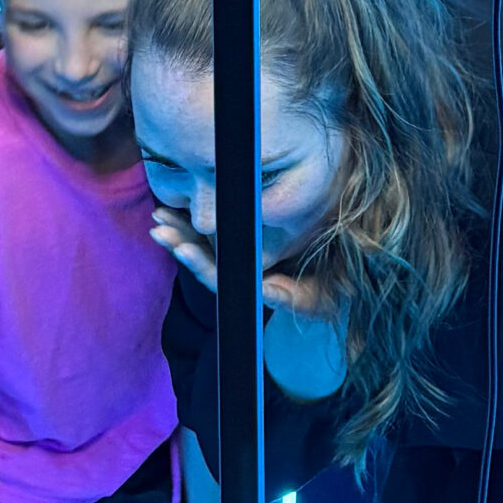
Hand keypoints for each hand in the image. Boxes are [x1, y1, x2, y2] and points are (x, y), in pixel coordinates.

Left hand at [150, 208, 327, 320]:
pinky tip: (177, 204)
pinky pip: (216, 227)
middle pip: (205, 260)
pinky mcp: (246, 236)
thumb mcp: (316, 299)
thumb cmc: (330, 292)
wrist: (343, 278)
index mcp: (254, 285)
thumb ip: (292, 297)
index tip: (183, 251)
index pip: (221, 278)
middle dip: (181, 243)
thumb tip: (267, 290)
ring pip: (205, 243)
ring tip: (159, 214)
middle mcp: (243, 273)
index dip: (202, 266)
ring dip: (181, 229)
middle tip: (159, 227)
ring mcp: (242, 256)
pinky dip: (196, 216)